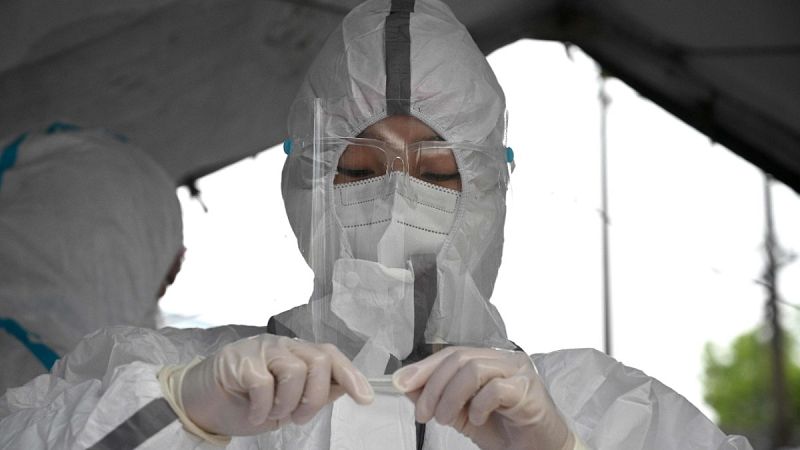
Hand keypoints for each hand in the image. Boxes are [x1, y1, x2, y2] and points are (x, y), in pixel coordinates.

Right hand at [164, 334, 373, 436]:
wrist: (202, 403)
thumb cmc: (247, 400)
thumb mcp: (288, 401)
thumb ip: (315, 391)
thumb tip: (348, 388)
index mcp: (298, 354)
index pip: (331, 355)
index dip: (351, 375)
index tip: (366, 398)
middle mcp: (283, 346)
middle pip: (319, 361)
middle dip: (315, 397)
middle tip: (297, 416)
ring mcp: (261, 349)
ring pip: (295, 370)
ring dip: (287, 403)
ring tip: (273, 413)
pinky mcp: (239, 360)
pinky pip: (264, 383)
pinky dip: (263, 407)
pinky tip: (255, 414)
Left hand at [392, 346, 574, 449]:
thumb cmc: (505, 430)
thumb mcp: (461, 414)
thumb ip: (437, 398)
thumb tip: (407, 385)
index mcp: (488, 361)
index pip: (451, 354)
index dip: (424, 367)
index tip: (401, 383)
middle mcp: (504, 360)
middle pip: (459, 358)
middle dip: (433, 386)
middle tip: (424, 413)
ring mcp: (518, 372)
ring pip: (474, 369)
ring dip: (451, 397)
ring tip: (445, 419)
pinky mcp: (529, 390)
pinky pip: (496, 388)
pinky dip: (479, 405)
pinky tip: (478, 419)